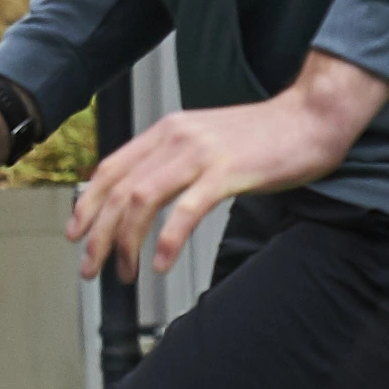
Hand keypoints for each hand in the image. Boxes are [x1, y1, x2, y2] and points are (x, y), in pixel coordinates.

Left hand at [64, 57, 387, 282]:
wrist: (312, 117)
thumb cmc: (263, 136)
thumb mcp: (204, 140)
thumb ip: (172, 161)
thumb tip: (140, 194)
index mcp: (165, 131)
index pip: (110, 169)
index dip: (87, 204)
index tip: (76, 234)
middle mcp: (176, 139)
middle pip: (118, 191)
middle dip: (98, 235)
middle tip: (91, 267)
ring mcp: (201, 154)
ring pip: (141, 201)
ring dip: (126, 242)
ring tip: (125, 272)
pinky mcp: (228, 172)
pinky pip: (186, 210)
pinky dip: (166, 240)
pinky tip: (160, 262)